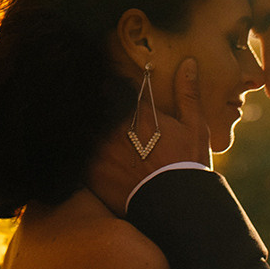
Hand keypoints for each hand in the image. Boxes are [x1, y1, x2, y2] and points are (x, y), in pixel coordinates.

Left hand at [85, 57, 214, 215]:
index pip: (115, 85)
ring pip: (82, 128)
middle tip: (84, 96)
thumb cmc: (187, 165)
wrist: (177, 206)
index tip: (106, 73)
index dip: (111, 81)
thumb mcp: (195, 127)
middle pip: (94, 105)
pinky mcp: (90, 173)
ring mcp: (100, 150)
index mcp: (136, 112)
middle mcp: (113, 128)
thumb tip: (188, 62)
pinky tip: (78, 149)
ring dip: (83, 126)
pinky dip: (76, 151)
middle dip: (93, 101)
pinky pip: (75, 156)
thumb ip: (187, 94)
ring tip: (77, 122)